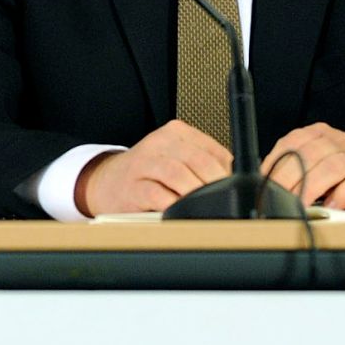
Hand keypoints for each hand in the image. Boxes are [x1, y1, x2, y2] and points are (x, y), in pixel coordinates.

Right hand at [75, 119, 233, 215]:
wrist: (105, 182)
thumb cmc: (148, 174)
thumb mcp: (176, 158)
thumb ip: (203, 164)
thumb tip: (238, 184)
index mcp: (176, 133)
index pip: (213, 149)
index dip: (229, 172)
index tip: (236, 189)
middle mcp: (159, 143)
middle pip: (198, 160)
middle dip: (216, 184)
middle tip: (225, 201)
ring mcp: (143, 163)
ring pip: (178, 174)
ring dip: (196, 193)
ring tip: (205, 207)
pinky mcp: (132, 186)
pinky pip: (156, 195)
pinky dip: (173, 205)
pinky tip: (181, 212)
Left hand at [261, 123, 344, 218]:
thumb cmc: (334, 182)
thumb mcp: (309, 171)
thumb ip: (289, 174)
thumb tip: (261, 187)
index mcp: (315, 135)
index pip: (290, 143)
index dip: (275, 165)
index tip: (264, 185)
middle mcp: (336, 141)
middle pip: (309, 154)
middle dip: (290, 180)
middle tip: (280, 201)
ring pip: (332, 165)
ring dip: (312, 188)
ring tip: (301, 206)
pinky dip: (341, 195)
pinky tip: (330, 207)